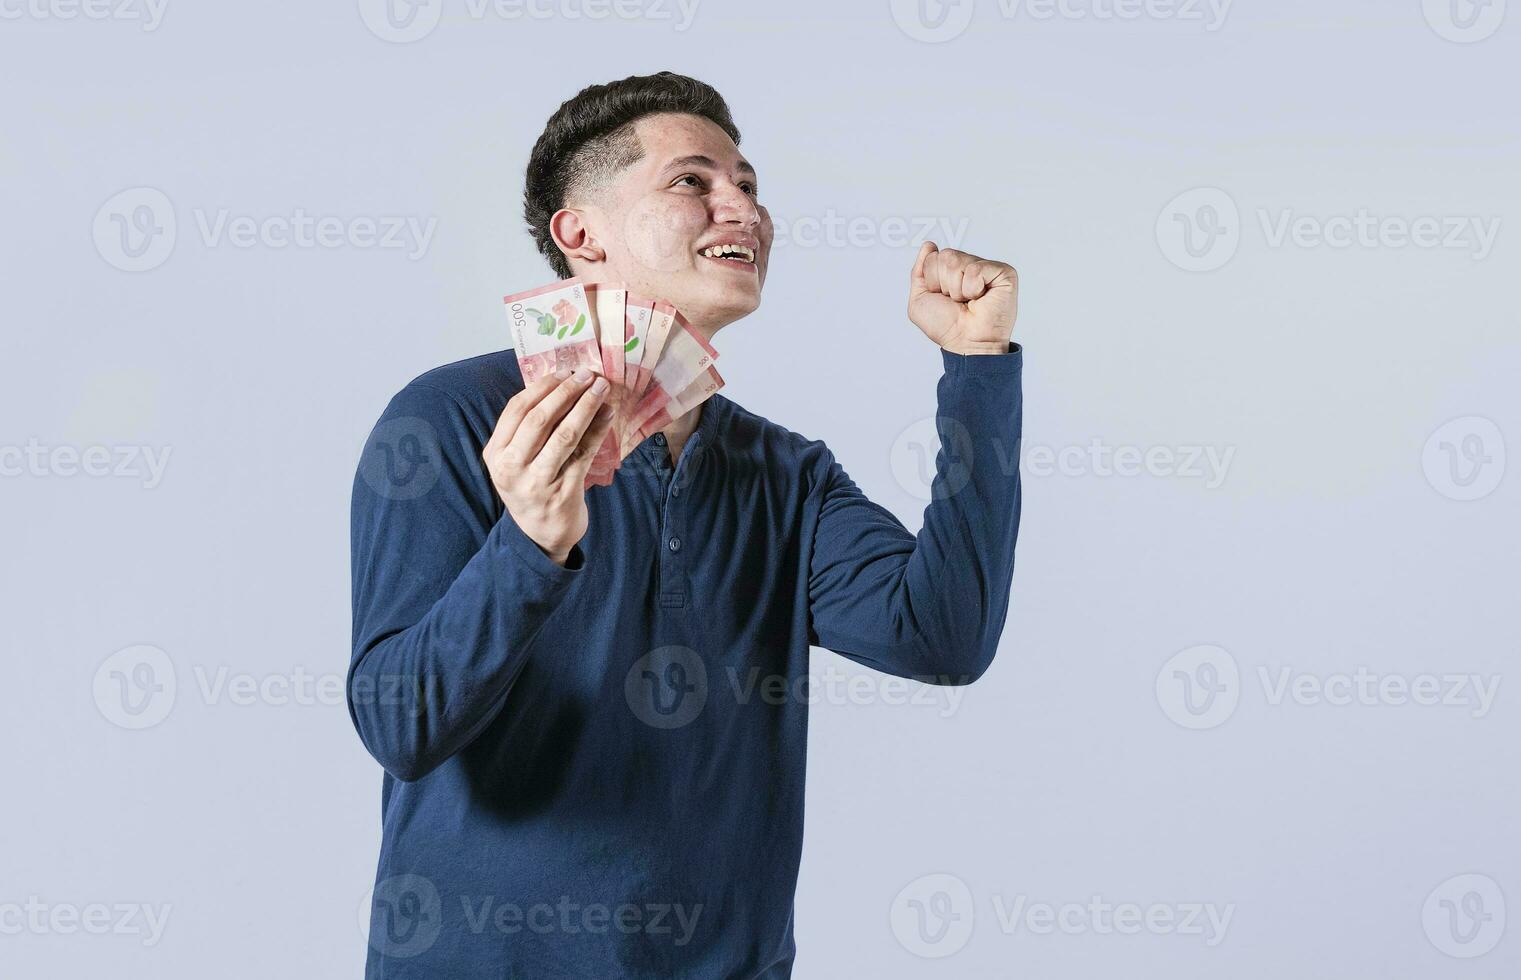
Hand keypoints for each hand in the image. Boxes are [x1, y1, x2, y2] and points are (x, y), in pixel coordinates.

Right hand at [483, 367, 614, 565]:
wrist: (540, 536)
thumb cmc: (530, 487)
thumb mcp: (516, 460)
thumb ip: (527, 429)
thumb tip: (561, 383)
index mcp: (495, 454)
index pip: (516, 410)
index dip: (542, 387)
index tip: (564, 371)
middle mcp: (511, 468)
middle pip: (539, 419)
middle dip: (566, 392)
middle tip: (587, 375)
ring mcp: (538, 482)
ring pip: (564, 435)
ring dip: (585, 406)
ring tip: (601, 388)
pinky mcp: (564, 492)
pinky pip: (584, 453)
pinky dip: (598, 429)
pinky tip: (608, 413)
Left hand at [908, 241, 1018, 354]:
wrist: (966, 343)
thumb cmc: (947, 327)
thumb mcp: (919, 299)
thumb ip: (919, 271)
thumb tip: (929, 245)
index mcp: (951, 271)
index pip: (933, 257)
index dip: (932, 281)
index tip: (944, 298)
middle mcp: (969, 266)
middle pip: (945, 256)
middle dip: (944, 284)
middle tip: (958, 301)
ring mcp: (987, 268)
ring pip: (958, 262)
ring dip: (958, 289)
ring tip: (969, 301)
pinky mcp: (1003, 272)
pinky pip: (976, 269)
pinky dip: (972, 289)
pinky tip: (981, 298)